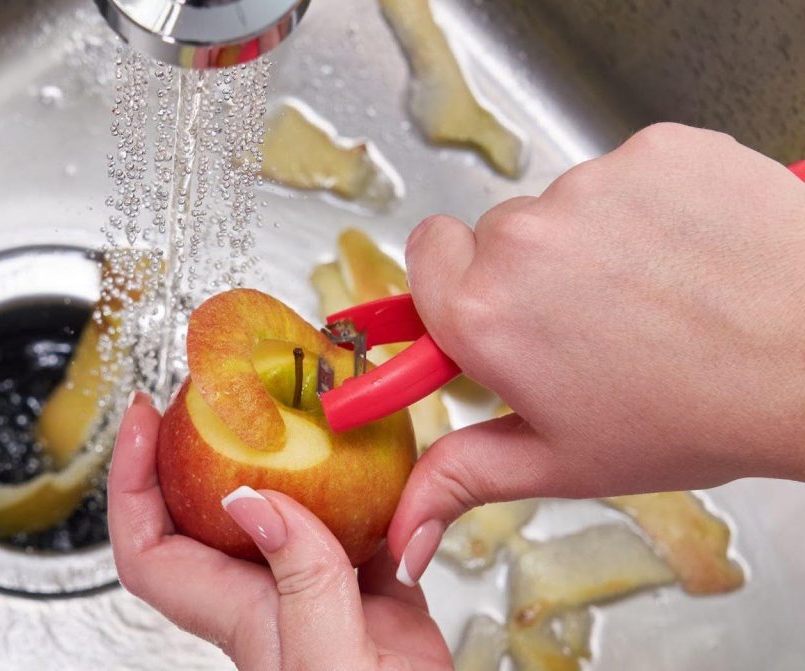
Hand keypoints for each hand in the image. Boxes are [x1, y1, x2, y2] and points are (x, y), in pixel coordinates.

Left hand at [108, 393, 451, 669]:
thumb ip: (301, 582)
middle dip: (195, 445)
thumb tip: (253, 499)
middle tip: (212, 389)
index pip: (149, 547)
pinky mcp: (371, 585)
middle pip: (204, 511)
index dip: (130, 482)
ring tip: (292, 402)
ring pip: (282, 505)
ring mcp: (319, 585)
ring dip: (281, 453)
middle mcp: (268, 591)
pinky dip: (367, 483)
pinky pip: (358, 518)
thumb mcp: (332, 658)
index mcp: (240, 611)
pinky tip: (385, 457)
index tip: (145, 420)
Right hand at [388, 123, 804, 585]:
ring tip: (657, 291)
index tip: (493, 302)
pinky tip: (690, 252)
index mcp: (485, 313)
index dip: (455, 279)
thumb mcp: (564, 460)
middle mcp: (524, 238)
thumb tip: (406, 529)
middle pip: (499, 235)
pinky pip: (629, 173)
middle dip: (531, 272)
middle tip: (593, 321)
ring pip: (567, 204)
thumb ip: (464, 478)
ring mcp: (591, 184)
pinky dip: (651, 204)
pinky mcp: (655, 147)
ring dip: (595, 240)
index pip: (424, 254)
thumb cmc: (696, 416)